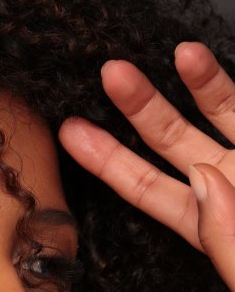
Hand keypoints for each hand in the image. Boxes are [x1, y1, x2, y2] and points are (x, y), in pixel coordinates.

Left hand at [58, 42, 234, 291]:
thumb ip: (226, 236)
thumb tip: (204, 180)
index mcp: (211, 224)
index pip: (149, 189)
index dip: (109, 161)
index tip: (72, 132)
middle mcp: (232, 185)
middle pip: (175, 142)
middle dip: (140, 108)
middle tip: (110, 75)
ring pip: (224, 110)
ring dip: (202, 80)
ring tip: (180, 54)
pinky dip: (230, 84)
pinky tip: (205, 60)